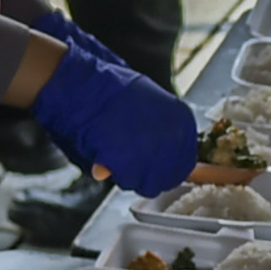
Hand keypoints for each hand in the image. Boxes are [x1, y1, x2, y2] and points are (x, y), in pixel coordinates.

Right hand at [26, 25, 198, 191]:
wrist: (84, 87)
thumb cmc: (112, 92)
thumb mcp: (149, 103)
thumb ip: (161, 131)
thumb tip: (165, 155)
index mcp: (182, 120)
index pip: (186, 161)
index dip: (167, 167)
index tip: (153, 166)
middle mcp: (175, 136)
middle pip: (171, 176)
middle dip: (152, 175)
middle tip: (133, 166)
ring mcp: (155, 149)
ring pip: (151, 183)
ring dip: (136, 178)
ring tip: (119, 159)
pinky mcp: (131, 161)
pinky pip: (131, 181)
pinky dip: (120, 177)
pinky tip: (111, 163)